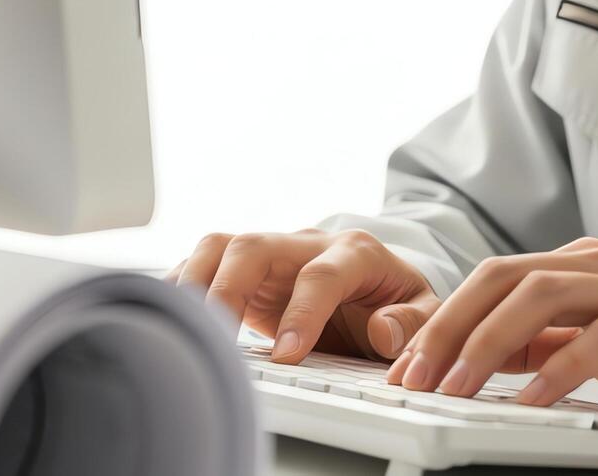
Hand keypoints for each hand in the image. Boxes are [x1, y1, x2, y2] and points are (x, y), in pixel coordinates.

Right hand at [163, 228, 440, 363]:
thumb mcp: (425, 312)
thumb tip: (383, 330)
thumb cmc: (397, 301)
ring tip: (184, 323)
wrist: (379, 285)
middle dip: (230, 288)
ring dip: (196, 281)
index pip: (321, 274)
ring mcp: (272, 252)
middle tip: (219, 335)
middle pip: (255, 246)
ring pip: (222, 246)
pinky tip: (171, 316)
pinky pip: (204, 264)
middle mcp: (306, 243)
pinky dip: (183, 287)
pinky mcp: (245, 268)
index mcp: (355, 251)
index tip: (288, 355)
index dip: (303, 313)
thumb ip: (412, 322)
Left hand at [384, 236, 597, 419]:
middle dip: (449, 327)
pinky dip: (560, 366)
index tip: (407, 366)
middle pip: (503, 278)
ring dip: (489, 344)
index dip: (442, 318)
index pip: (492, 278)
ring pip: (541, 297)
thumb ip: (552, 338)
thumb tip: (488, 355)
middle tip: (415, 377)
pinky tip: (533, 397)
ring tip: (458, 389)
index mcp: (580, 263)